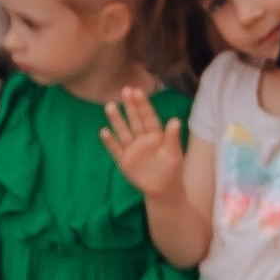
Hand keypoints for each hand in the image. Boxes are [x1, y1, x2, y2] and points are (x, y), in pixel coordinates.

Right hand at [100, 88, 183, 202]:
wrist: (163, 189)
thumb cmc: (172, 170)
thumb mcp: (174, 154)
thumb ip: (172, 138)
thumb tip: (175, 121)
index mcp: (157, 135)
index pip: (149, 117)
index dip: (143, 105)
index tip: (138, 92)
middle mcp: (143, 139)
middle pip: (135, 120)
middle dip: (130, 106)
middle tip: (125, 90)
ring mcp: (132, 149)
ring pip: (123, 131)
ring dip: (117, 120)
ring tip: (110, 106)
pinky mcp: (124, 161)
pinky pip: (115, 149)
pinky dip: (110, 141)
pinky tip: (104, 131)